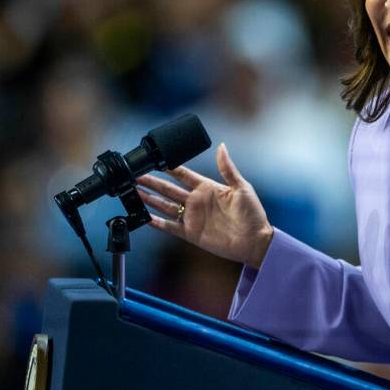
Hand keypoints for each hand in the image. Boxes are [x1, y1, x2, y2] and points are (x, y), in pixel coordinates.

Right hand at [136, 143, 272, 269]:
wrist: (255, 242)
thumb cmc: (253, 214)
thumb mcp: (242, 188)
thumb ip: (227, 168)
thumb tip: (222, 146)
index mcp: (208, 188)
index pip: (183, 175)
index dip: (169, 168)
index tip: (154, 160)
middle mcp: (197, 202)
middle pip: (169, 189)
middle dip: (152, 182)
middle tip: (136, 176)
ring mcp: (192, 218)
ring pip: (165, 206)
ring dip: (150, 199)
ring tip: (134, 192)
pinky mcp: (191, 233)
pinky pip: (169, 226)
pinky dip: (157, 222)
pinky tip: (144, 217)